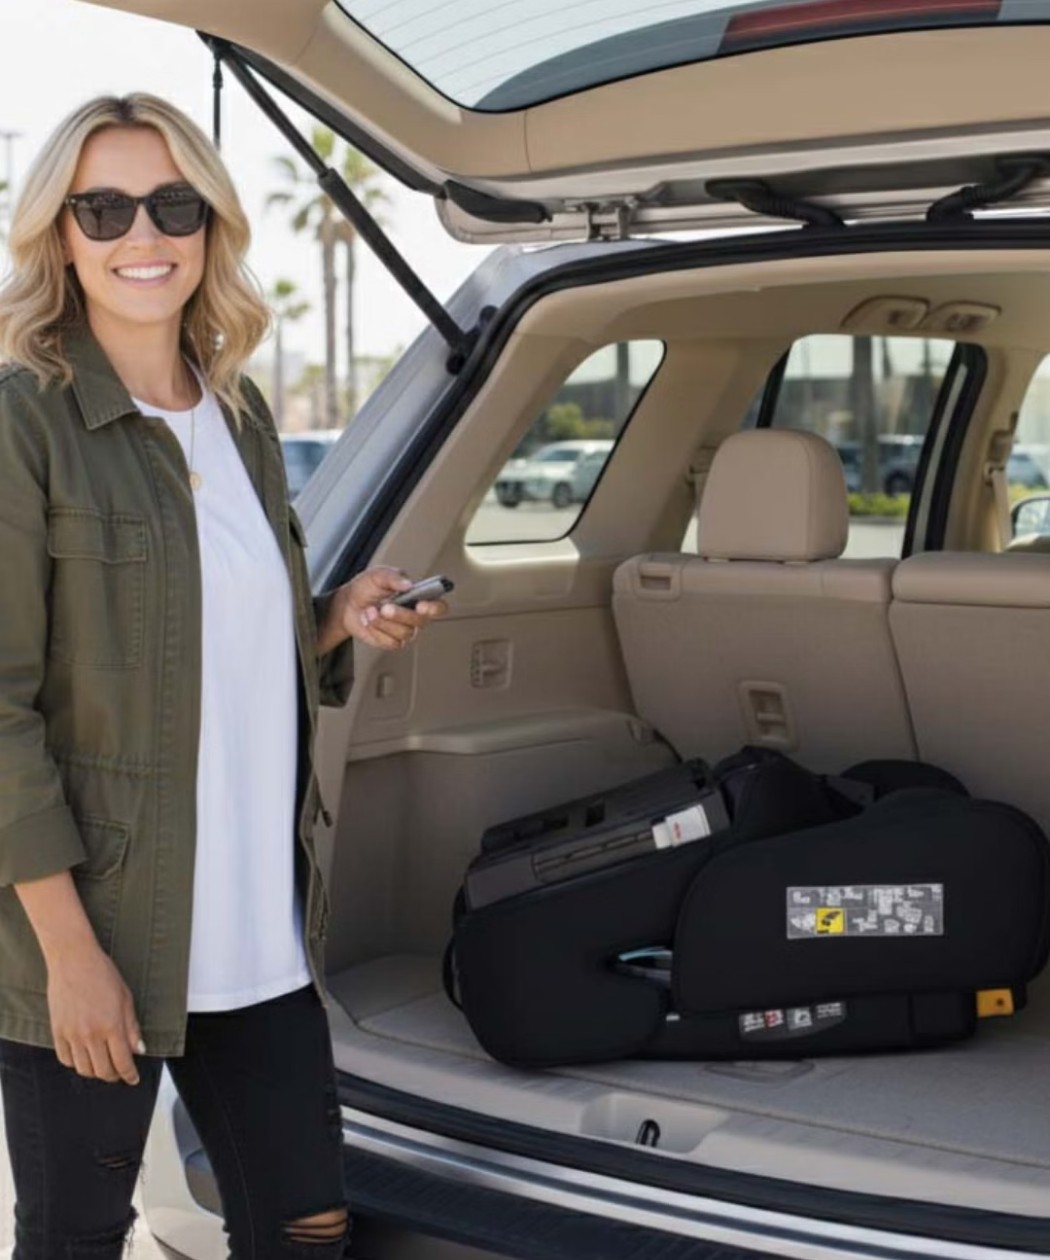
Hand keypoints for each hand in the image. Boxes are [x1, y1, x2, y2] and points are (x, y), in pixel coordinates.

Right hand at [47, 943, 143, 1084]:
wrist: (73, 960)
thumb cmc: (102, 974)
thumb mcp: (126, 998)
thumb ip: (131, 1027)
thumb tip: (138, 1050)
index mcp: (112, 1025)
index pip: (122, 1062)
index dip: (129, 1075)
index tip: (133, 1079)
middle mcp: (91, 1034)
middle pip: (103, 1071)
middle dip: (114, 1075)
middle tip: (120, 1071)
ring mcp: (72, 1035)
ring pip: (83, 1069)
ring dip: (95, 1071)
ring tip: (102, 1064)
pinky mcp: (57, 1032)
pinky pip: (65, 1059)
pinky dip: (76, 1063)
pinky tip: (84, 1056)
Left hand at [317, 566, 448, 654]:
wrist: (347, 604)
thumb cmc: (366, 588)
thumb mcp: (378, 575)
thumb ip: (393, 577)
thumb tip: (408, 584)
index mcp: (418, 597)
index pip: (438, 606)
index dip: (435, 608)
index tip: (422, 605)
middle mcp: (415, 615)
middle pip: (420, 621)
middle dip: (401, 614)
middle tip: (384, 606)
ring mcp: (405, 630)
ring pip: (404, 633)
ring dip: (383, 622)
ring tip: (370, 611)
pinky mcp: (392, 641)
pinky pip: (391, 642)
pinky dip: (376, 631)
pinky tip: (370, 621)